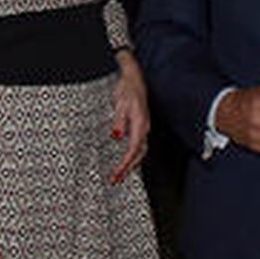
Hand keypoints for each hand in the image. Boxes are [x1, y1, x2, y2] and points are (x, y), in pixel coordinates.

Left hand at [108, 49, 149, 182]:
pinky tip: (124, 161)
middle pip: (138, 154)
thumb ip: (119, 121)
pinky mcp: (140, 126)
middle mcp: (144, 128)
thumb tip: (116, 136)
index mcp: (140, 124)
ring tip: (118, 175)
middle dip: (127, 169)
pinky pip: (137, 146)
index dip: (126, 164)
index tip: (116, 174)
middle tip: (115, 180)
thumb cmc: (127, 89)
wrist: (134, 78)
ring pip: (139, 151)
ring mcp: (143, 128)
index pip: (134, 149)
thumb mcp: (120, 103)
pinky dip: (131, 156)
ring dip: (129, 164)